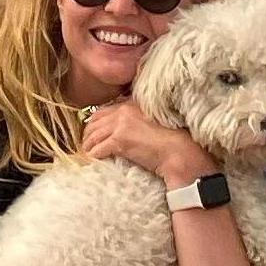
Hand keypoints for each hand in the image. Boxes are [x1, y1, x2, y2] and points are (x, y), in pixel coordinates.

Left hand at [80, 101, 210, 188]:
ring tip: (87, 155)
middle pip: (95, 121)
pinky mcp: (119, 140)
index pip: (105, 111)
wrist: (179, 152)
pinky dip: (93, 156)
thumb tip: (127, 132)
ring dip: (88, 146)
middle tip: (86, 145)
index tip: (92, 132)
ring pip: (93, 135)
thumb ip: (138, 121)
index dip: (95, 123)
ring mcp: (121, 125)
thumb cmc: (172, 141)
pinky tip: (93, 161)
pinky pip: (98, 149)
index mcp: (132, 104)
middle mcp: (124, 111)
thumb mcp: (153, 123)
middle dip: (88, 134)